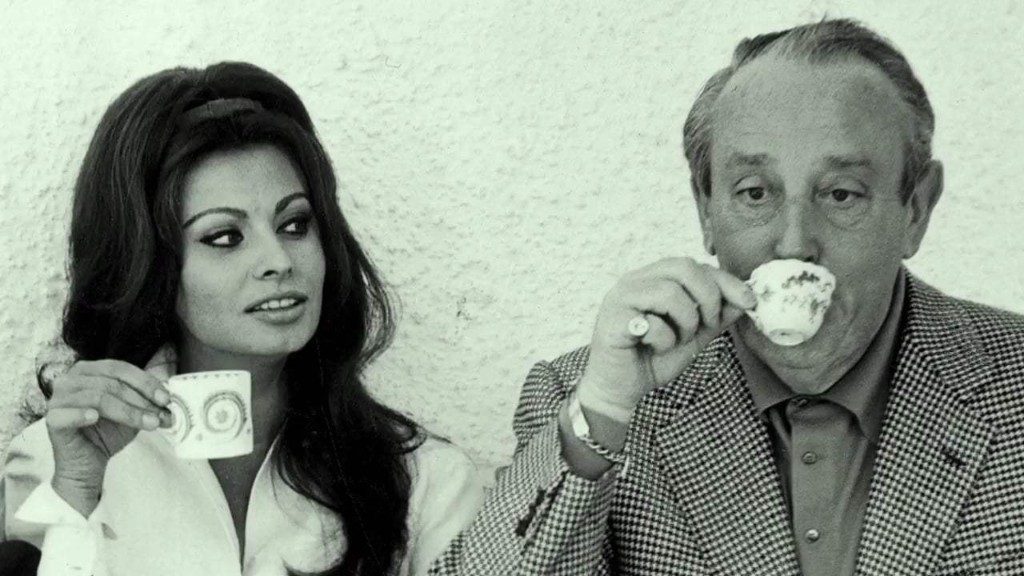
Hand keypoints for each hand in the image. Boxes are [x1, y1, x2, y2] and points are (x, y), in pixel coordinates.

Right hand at [45, 359, 170, 514]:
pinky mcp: (52, 420)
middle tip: (160, 416)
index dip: (146, 382)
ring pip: (97, 397)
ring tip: (148, 424)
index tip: (166, 399)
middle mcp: (71, 379)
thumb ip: (148, 402)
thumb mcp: (133, 413)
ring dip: (127, 411)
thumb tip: (170, 402)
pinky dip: (82, 414)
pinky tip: (95, 418)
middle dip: (141, 400)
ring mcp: (58, 398)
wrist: (89, 463)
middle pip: (111, 383)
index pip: (120, 369)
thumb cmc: (108, 433)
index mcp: (89, 370)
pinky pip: (66, 413)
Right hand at [579, 257, 755, 421]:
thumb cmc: (651, 359)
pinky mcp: (613, 319)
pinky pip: (652, 322)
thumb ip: (715, 316)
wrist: (619, 389)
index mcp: (653, 279)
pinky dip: (663, 341)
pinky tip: (653, 349)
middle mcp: (636, 280)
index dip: (725, 281)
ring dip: (685, 322)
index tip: (749, 301)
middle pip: (684, 267)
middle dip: (708, 298)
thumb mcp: (694, 336)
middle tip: (707, 325)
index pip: (695, 266)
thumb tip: (745, 300)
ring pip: (670, 292)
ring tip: (676, 340)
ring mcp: (621, 297)